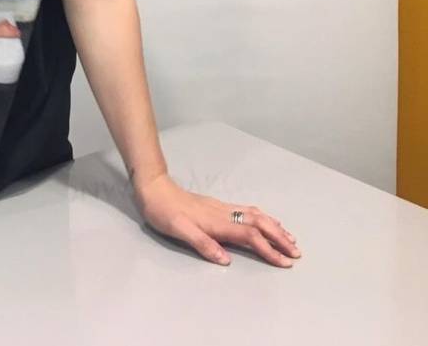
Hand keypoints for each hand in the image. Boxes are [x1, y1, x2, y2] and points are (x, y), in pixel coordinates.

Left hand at [133, 172, 300, 266]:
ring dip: (274, 227)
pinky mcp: (217, 205)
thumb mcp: (178, 229)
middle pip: (259, 223)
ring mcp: (221, 207)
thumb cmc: (163, 211)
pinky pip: (247, 210)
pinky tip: (264, 220)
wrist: (153, 188)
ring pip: (255, 215)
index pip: (250, 236)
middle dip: (279, 237)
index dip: (269, 249)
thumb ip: (202, 243)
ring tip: (289, 237)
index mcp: (217, 222)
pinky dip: (262, 218)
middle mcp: (223, 212)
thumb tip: (226, 260)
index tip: (285, 262)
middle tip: (296, 251)